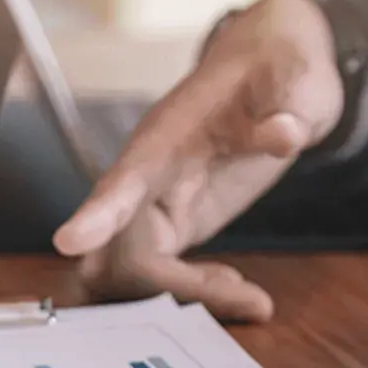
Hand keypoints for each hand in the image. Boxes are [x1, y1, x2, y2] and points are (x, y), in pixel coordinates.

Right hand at [53, 0, 342, 321]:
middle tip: (251, 299)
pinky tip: (236, 289)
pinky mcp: (167, 224)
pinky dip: (189, 297)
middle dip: (175, 290)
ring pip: (128, 274)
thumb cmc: (279, 67)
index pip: (124, 178)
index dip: (97, 214)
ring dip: (177, 300)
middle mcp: (146, 175)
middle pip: (122, 252)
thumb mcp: (299, 78)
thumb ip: (290, 107)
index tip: (68, 242)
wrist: (271, 67)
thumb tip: (284, 134)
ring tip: (247, 296)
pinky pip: (152, 278)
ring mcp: (152, 203)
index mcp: (167, 135)